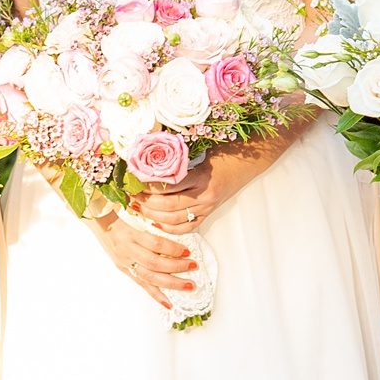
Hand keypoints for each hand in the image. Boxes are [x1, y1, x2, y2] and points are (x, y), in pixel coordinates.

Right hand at [88, 203, 197, 309]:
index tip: (187, 250)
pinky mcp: (125, 271)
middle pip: (154, 262)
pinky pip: (142, 285)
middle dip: (176, 267)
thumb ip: (152, 226)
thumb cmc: (120, 218)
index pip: (155, 243)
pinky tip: (168, 302)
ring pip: (150, 276)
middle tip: (193, 266)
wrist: (99, 224)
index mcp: (131, 234)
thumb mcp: (135, 216)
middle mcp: (128, 250)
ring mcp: (125, 263)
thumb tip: (175, 233)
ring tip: (188, 285)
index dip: (172, 248)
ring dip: (171, 283)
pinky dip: (156, 295)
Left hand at [138, 140, 274, 230]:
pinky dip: (169, 228)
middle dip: (146, 203)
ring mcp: (208, 207)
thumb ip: (177, 160)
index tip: (133, 181)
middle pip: (168, 206)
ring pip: (174, 220)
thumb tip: (147, 162)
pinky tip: (156, 222)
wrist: (248, 162)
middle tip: (131, 196)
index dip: (148, 186)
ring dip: (153, 216)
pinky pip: (186, 227)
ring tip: (138, 207)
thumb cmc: (223, 152)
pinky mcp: (209, 213)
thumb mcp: (200, 150)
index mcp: (202, 178)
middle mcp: (205, 196)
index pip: (168, 186)